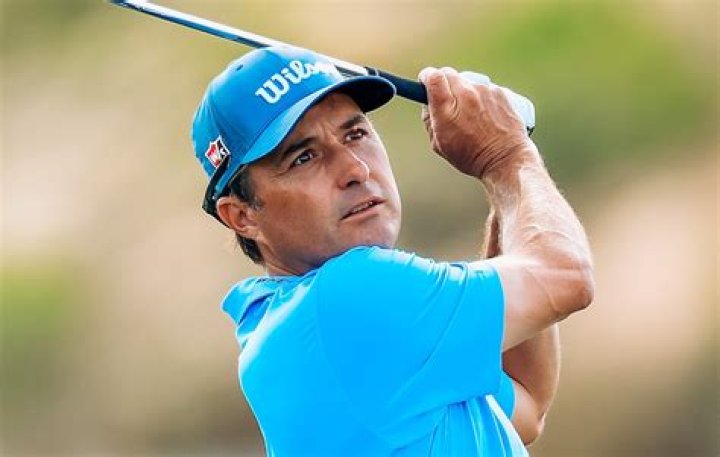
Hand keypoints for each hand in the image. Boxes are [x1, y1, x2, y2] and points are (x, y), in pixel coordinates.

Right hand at [419, 67, 535, 177]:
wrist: (505, 159)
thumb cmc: (471, 156)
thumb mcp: (439, 144)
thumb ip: (429, 120)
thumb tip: (427, 103)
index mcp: (447, 109)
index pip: (433, 77)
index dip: (427, 77)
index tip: (425, 82)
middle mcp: (466, 95)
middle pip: (448, 73)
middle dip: (444, 83)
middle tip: (447, 99)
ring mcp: (485, 91)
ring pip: (467, 81)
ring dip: (464, 92)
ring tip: (471, 114)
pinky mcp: (500, 91)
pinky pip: (484, 88)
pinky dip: (481, 97)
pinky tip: (485, 115)